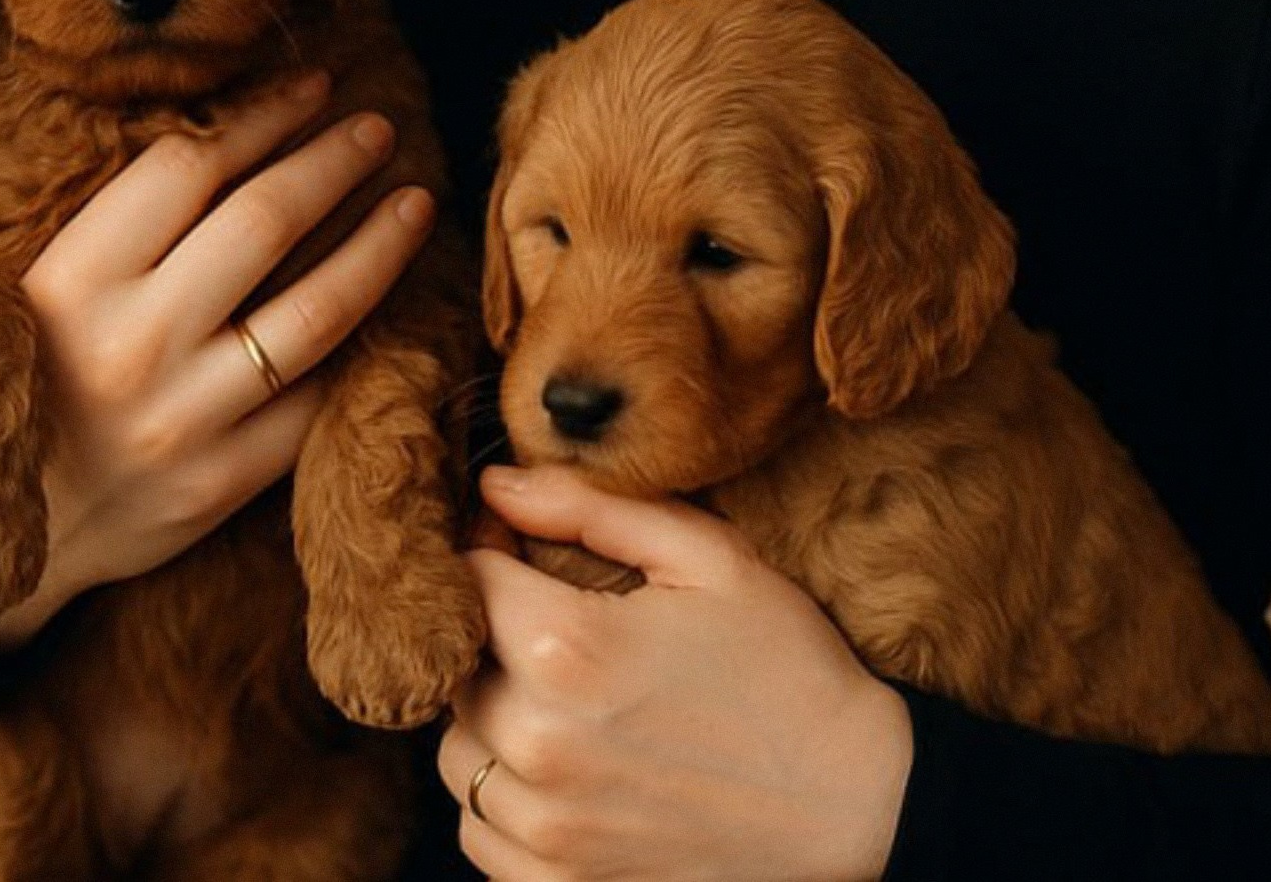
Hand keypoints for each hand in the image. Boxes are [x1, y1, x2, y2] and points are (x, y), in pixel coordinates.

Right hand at [0, 72, 434, 648]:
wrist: (6, 533)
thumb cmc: (32, 384)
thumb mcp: (45, 292)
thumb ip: (127, 227)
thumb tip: (240, 140)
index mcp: (68, 282)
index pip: (189, 169)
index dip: (264, 118)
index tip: (315, 88)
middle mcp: (130, 345)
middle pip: (265, 224)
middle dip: (334, 163)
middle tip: (380, 128)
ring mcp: (185, 418)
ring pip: (316, 312)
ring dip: (379, 246)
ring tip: (416, 201)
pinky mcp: (226, 479)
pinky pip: (319, 397)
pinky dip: (365, 341)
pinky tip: (396, 301)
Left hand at [440, 465, 912, 881]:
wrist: (856, 801)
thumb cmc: (785, 665)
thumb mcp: (708, 557)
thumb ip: (589, 509)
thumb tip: (494, 484)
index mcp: (568, 650)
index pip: (469, 580)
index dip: (494, 554)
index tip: (531, 556)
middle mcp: (538, 744)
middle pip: (455, 665)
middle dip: (493, 633)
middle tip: (559, 623)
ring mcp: (546, 829)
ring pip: (456, 750)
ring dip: (491, 713)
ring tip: (563, 695)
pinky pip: (477, 829)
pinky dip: (503, 791)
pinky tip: (563, 763)